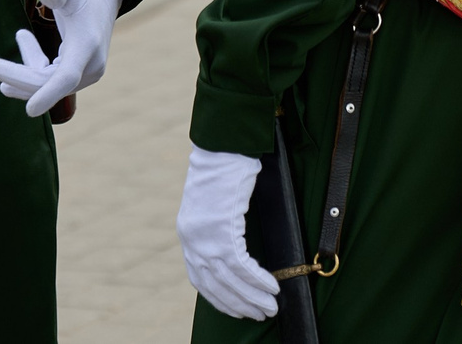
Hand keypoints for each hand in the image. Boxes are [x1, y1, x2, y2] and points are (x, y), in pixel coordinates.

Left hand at [0, 0, 125, 118]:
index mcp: (87, 45)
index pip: (67, 77)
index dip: (48, 94)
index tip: (29, 111)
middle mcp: (90, 65)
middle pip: (48, 83)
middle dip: (17, 77)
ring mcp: (86, 71)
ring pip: (47, 84)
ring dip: (22, 73)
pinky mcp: (79, 71)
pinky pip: (51, 80)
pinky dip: (32, 69)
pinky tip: (19, 52)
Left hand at [177, 144, 278, 320]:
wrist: (223, 146)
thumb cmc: (224, 172)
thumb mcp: (213, 208)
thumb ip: (218, 232)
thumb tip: (235, 259)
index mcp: (189, 235)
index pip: (200, 280)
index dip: (220, 299)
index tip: (237, 311)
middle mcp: (193, 240)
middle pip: (216, 285)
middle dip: (240, 304)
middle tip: (260, 314)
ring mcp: (205, 236)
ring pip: (231, 279)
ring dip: (253, 297)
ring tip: (271, 307)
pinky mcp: (221, 229)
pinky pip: (243, 265)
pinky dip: (259, 280)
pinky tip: (272, 287)